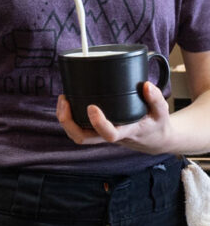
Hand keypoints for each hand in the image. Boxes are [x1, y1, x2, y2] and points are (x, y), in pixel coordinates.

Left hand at [56, 82, 173, 153]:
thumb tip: (146, 86)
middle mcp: (111, 136)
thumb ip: (156, 99)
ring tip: (63, 99)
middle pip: (84, 138)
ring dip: (65, 120)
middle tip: (65, 100)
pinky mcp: (96, 131)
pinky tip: (67, 103)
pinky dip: (69, 118)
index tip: (91, 107)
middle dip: (69, 122)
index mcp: (127, 132)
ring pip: (78, 136)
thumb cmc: (155, 124)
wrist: (154, 140)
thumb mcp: (161, 112)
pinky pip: (78, 129)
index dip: (98, 123)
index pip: (109, 134)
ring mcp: (101, 135)